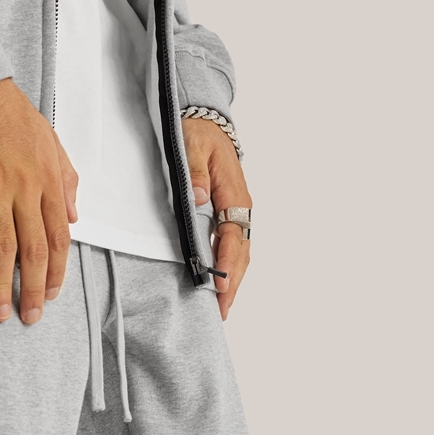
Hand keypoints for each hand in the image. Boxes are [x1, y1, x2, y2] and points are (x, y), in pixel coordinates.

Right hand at [0, 79, 77, 323]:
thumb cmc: (12, 114)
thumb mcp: (51, 142)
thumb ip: (66, 180)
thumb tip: (74, 217)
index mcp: (49, 180)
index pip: (58, 237)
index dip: (57, 272)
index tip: (52, 295)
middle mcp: (25, 189)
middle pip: (34, 251)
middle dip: (34, 290)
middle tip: (30, 317)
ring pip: (2, 248)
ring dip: (1, 285)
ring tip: (0, 312)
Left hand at [182, 117, 251, 320]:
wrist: (205, 123)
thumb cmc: (197, 135)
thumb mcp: (191, 147)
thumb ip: (194, 173)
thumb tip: (199, 197)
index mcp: (233, 193)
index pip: (233, 235)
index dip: (227, 262)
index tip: (220, 285)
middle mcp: (240, 207)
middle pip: (242, 252)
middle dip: (234, 282)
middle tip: (222, 310)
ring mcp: (236, 213)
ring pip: (240, 252)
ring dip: (234, 280)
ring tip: (223, 307)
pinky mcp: (229, 216)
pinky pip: (233, 246)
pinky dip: (230, 267)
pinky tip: (221, 284)